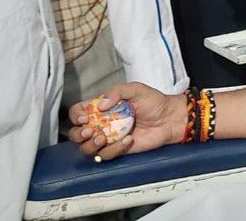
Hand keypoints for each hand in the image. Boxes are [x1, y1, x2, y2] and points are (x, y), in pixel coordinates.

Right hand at [68, 83, 185, 160]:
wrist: (169, 119)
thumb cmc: (154, 102)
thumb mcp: (135, 89)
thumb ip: (116, 92)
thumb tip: (100, 105)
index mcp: (102, 108)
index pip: (79, 112)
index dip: (76, 116)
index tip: (85, 118)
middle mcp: (102, 124)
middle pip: (77, 134)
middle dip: (78, 134)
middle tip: (89, 131)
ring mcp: (109, 138)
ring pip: (87, 149)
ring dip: (91, 145)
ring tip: (103, 137)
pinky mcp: (118, 150)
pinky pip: (107, 155)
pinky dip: (114, 149)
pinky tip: (128, 140)